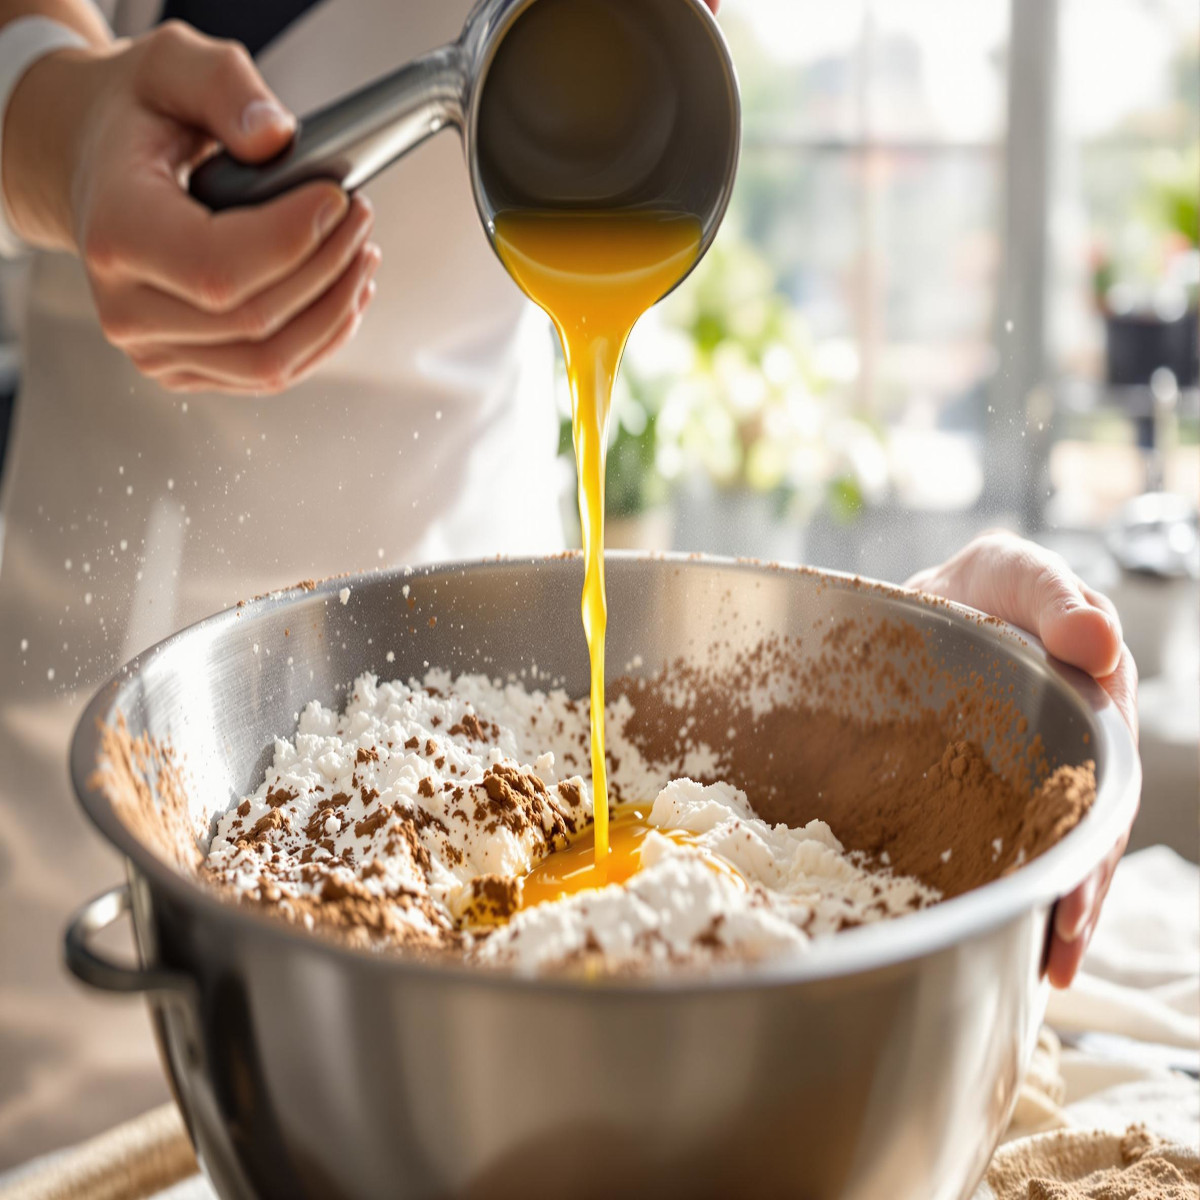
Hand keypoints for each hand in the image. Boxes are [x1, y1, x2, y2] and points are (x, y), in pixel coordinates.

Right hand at [2, 22, 378, 393]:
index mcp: (115, 234)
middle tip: (361, 218)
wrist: (95, 166)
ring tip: (362, 256)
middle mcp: (125, 308)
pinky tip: (343, 293)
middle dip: (328, 270)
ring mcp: (155, 350)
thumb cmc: (137, 120)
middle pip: (255, 321)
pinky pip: (268, 373)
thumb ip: (225, 88)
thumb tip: (276, 140)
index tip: (339, 199)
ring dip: (334, 312)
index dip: (295, 241)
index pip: (219, 268)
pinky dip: (320, 337)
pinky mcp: (186, 369)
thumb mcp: (172, 67)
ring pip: (270, 363)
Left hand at [906, 530, 1138, 988]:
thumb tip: (1098, 644)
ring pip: (1064, 840)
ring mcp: (1045, 763)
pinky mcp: (1005, 787)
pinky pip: (1021, 841)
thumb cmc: (976, 587)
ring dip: (1062, 900)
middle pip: (1093, 814)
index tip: (1082, 869)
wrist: (926, 606)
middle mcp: (1082, 730)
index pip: (1107, 752)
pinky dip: (1025, 888)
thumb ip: (1051, 596)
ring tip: (1050, 963)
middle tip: (1063, 934)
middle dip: (1082, 878)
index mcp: (1094, 683)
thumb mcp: (1009, 572)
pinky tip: (1024, 940)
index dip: (1095, 821)